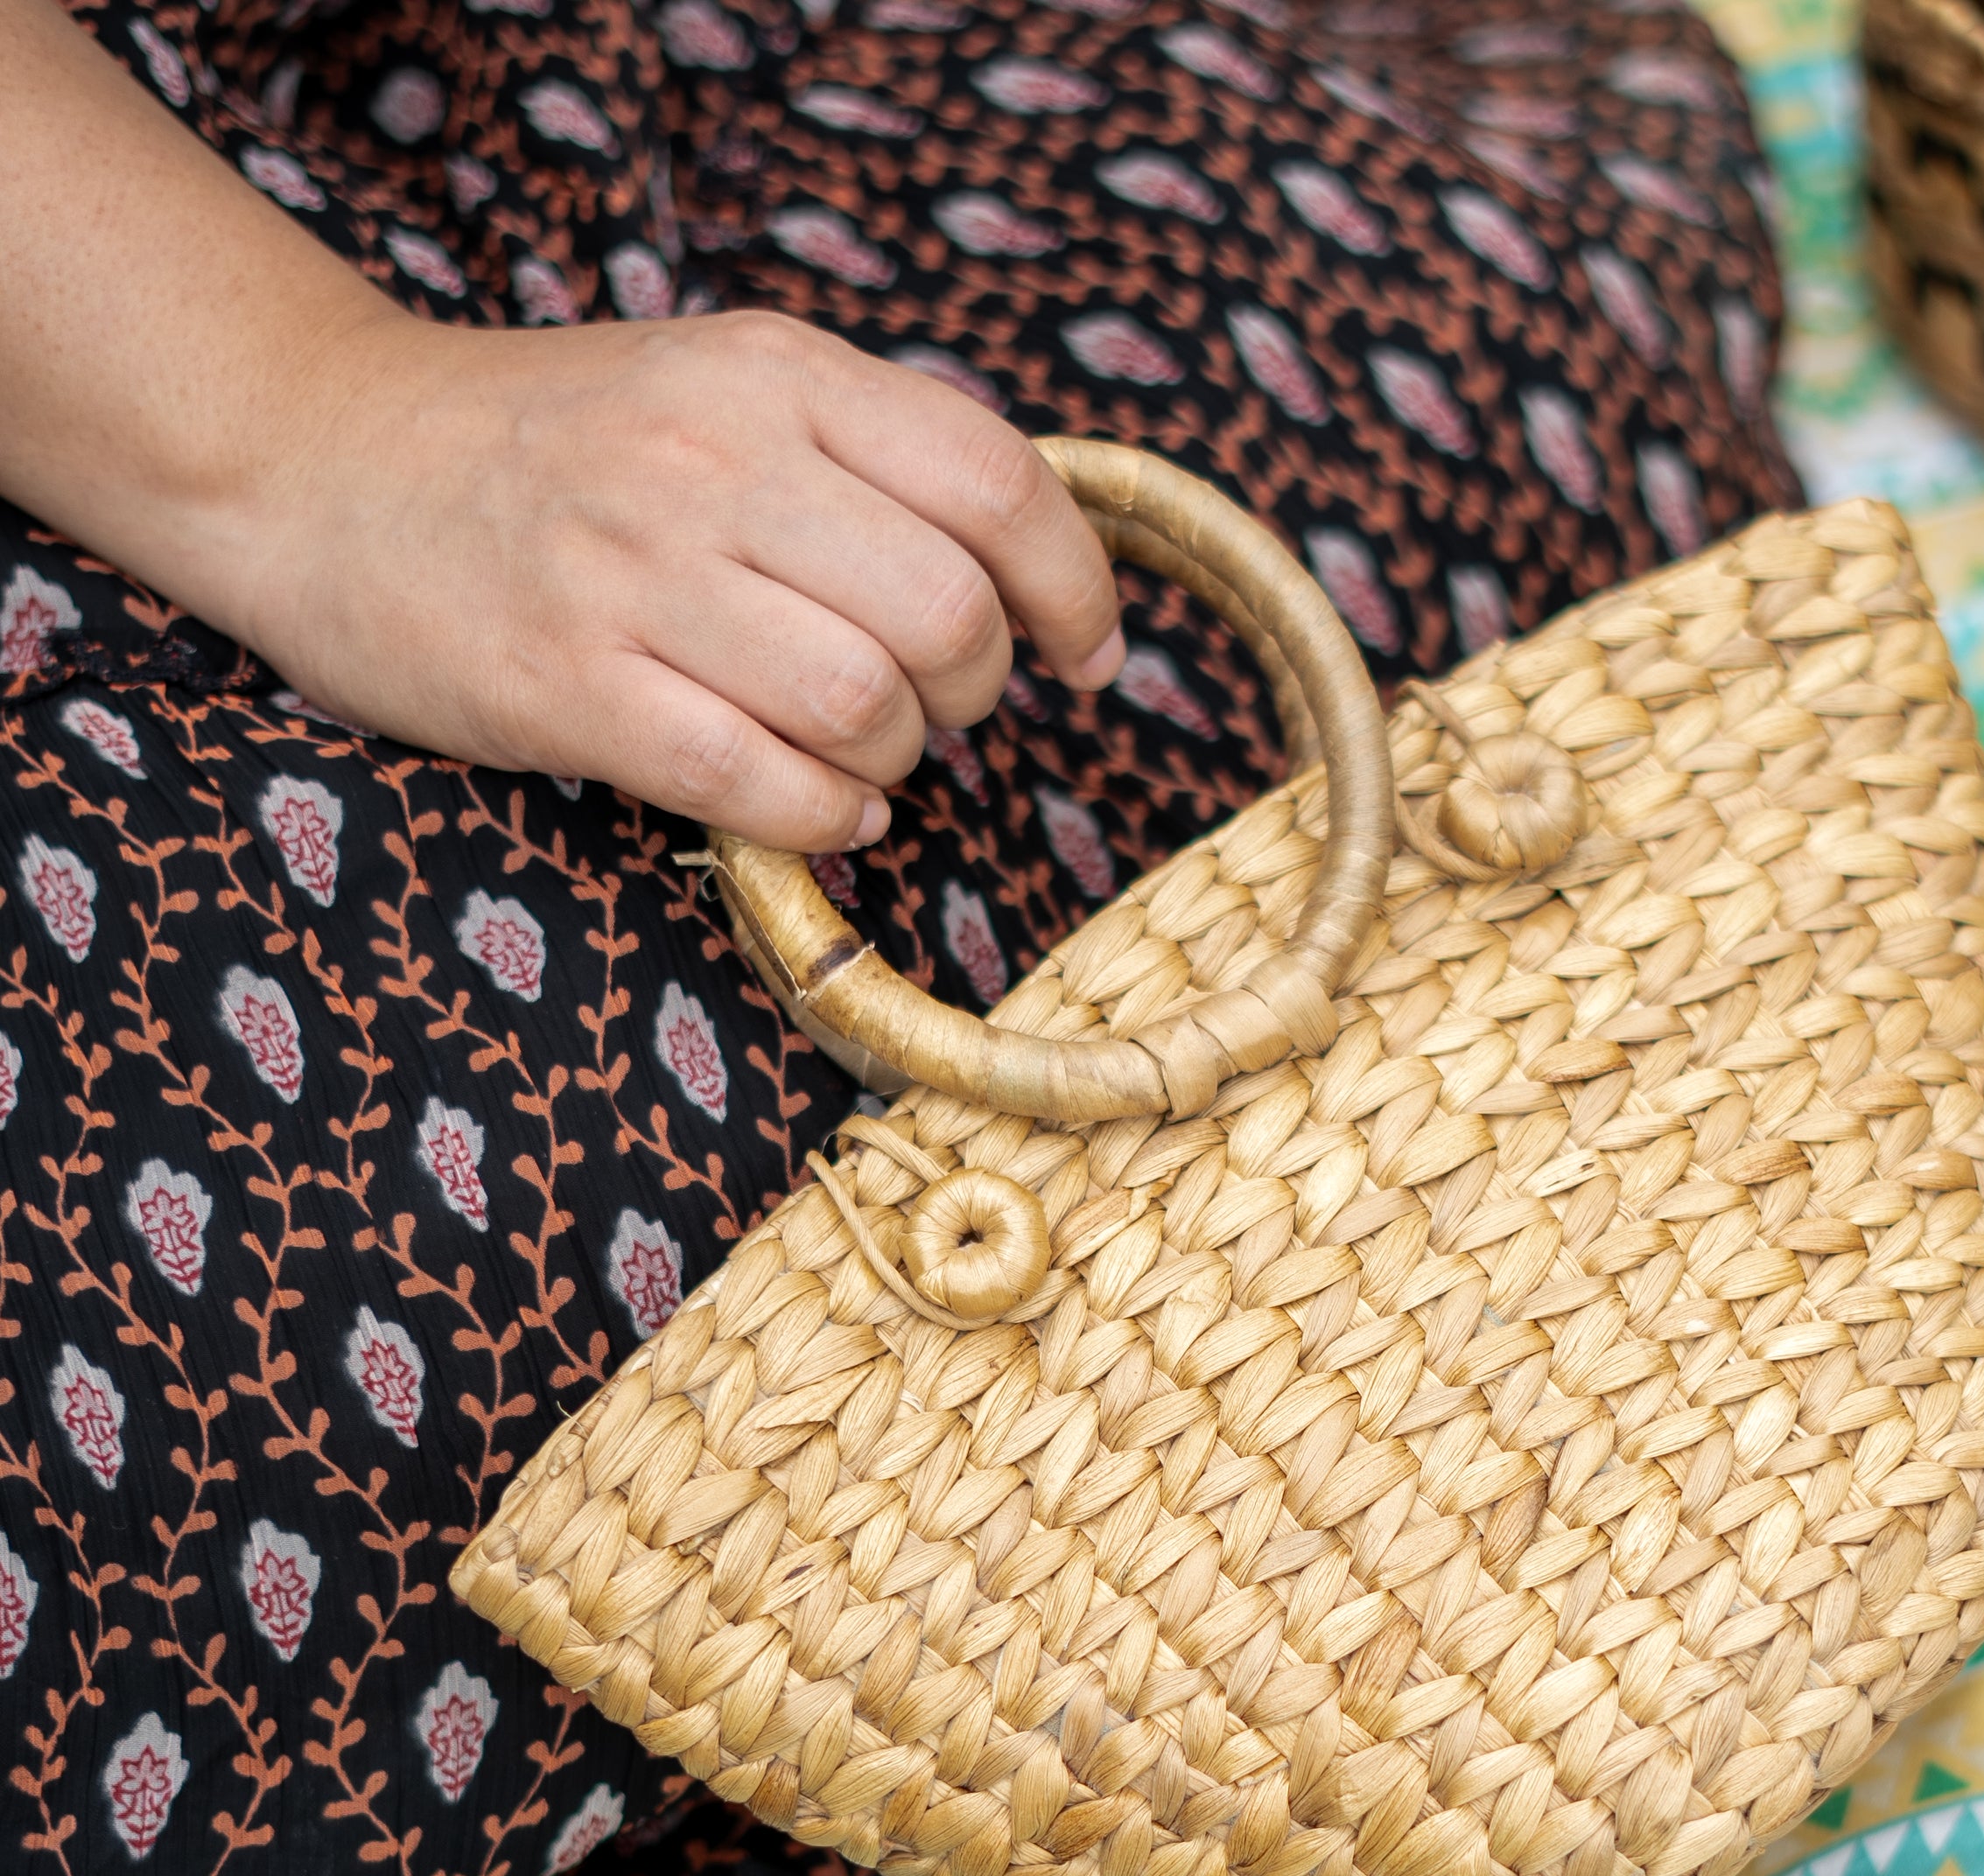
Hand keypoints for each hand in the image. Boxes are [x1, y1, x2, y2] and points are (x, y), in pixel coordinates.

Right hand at [226, 311, 1123, 849]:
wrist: (322, 461)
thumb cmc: (564, 449)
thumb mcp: (726, 387)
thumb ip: (872, 456)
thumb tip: (1039, 572)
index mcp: (776, 374)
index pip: (998, 482)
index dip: (1076, 590)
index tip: (1085, 655)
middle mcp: (711, 457)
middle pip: (946, 612)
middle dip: (974, 691)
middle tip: (934, 706)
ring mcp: (631, 573)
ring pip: (860, 704)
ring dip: (893, 760)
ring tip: (859, 752)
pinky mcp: (565, 684)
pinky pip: (757, 782)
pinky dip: (822, 817)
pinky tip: (817, 804)